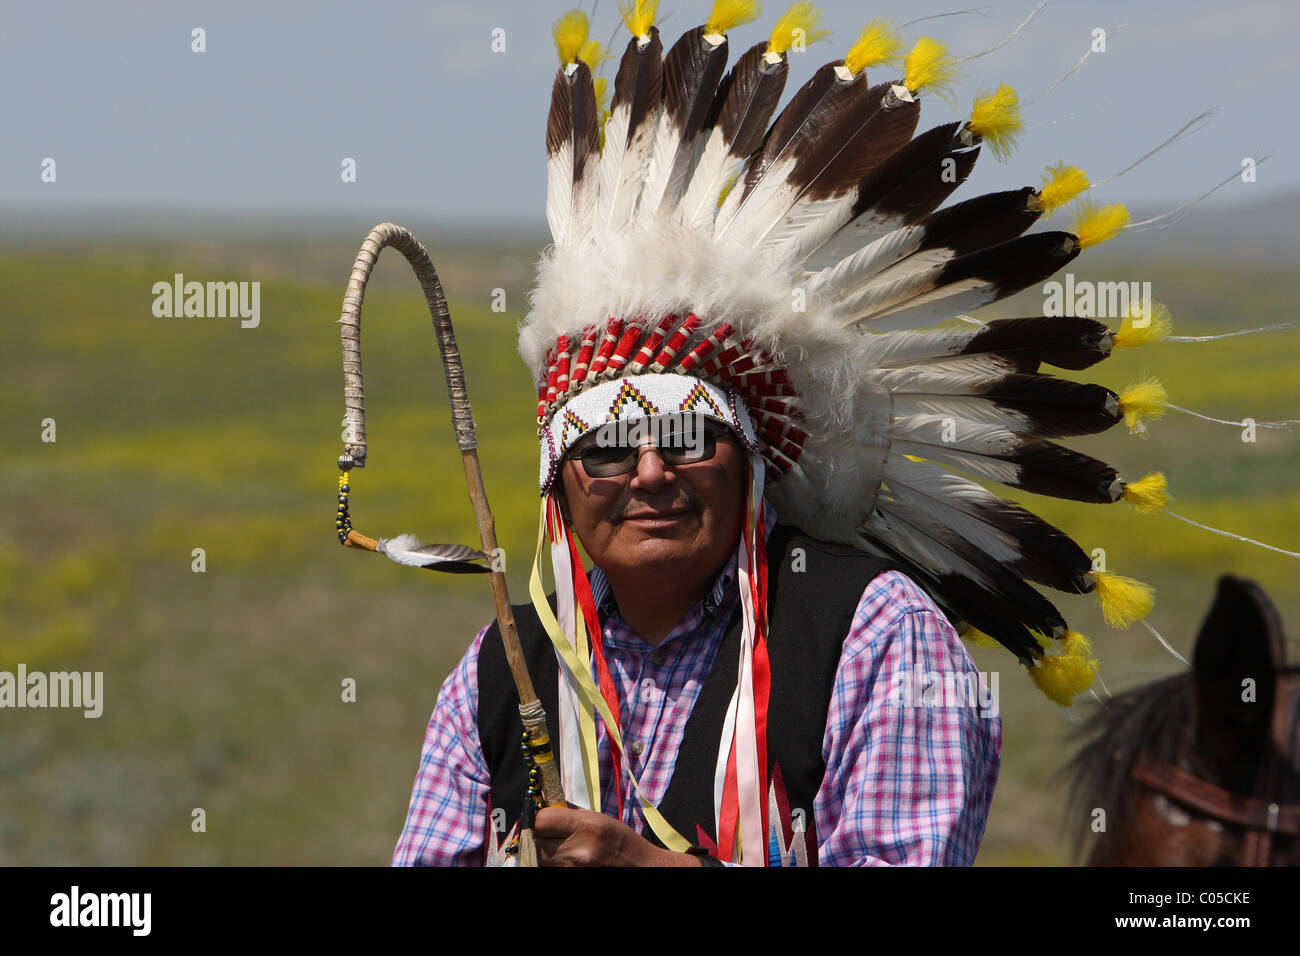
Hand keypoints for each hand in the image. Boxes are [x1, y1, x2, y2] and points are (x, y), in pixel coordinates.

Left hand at [533, 806, 702, 866]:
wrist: (641, 868)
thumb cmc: (621, 841)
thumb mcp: (598, 818)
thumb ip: (569, 813)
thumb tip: (543, 806)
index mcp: (586, 827)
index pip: (541, 820)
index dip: (540, 818)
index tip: (546, 819)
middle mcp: (577, 851)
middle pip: (534, 842)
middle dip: (539, 836)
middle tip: (549, 835)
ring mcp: (573, 870)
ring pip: (539, 859)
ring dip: (544, 852)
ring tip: (561, 848)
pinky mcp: (571, 878)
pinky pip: (551, 868)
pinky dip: (553, 863)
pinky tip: (568, 858)